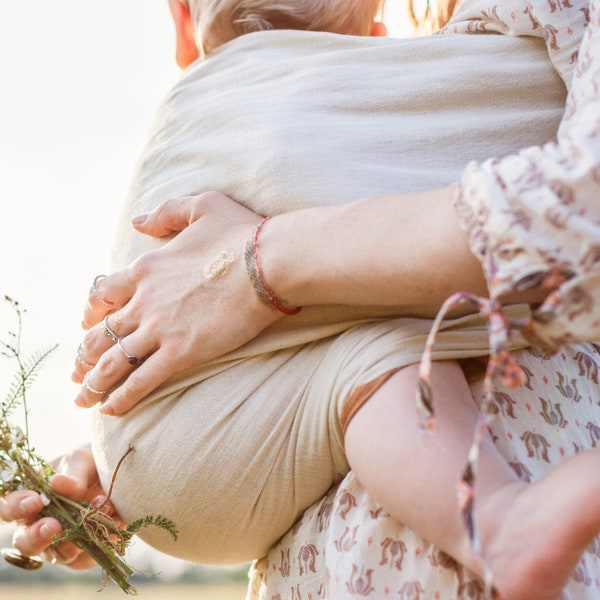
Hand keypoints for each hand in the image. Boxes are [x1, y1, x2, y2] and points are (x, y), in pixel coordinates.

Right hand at [0, 446, 118, 569]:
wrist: (117, 476)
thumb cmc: (88, 465)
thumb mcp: (82, 461)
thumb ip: (72, 475)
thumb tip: (57, 483)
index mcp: (30, 500)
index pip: (9, 508)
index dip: (16, 507)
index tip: (34, 501)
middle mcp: (39, 526)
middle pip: (25, 542)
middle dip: (37, 536)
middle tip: (54, 526)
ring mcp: (60, 542)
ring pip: (58, 554)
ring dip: (78, 537)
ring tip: (100, 510)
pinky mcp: (83, 553)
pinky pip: (87, 556)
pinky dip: (101, 540)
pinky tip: (115, 520)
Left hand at [72, 191, 283, 415]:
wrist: (266, 263)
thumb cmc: (241, 233)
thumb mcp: (202, 206)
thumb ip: (165, 213)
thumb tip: (137, 220)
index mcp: (146, 268)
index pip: (103, 293)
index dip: (91, 311)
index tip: (87, 324)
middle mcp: (144, 300)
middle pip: (101, 332)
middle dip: (84, 354)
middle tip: (76, 370)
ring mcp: (159, 328)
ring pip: (113, 360)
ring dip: (93, 381)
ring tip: (83, 398)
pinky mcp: (180, 352)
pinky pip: (141, 380)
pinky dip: (122, 397)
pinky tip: (110, 411)